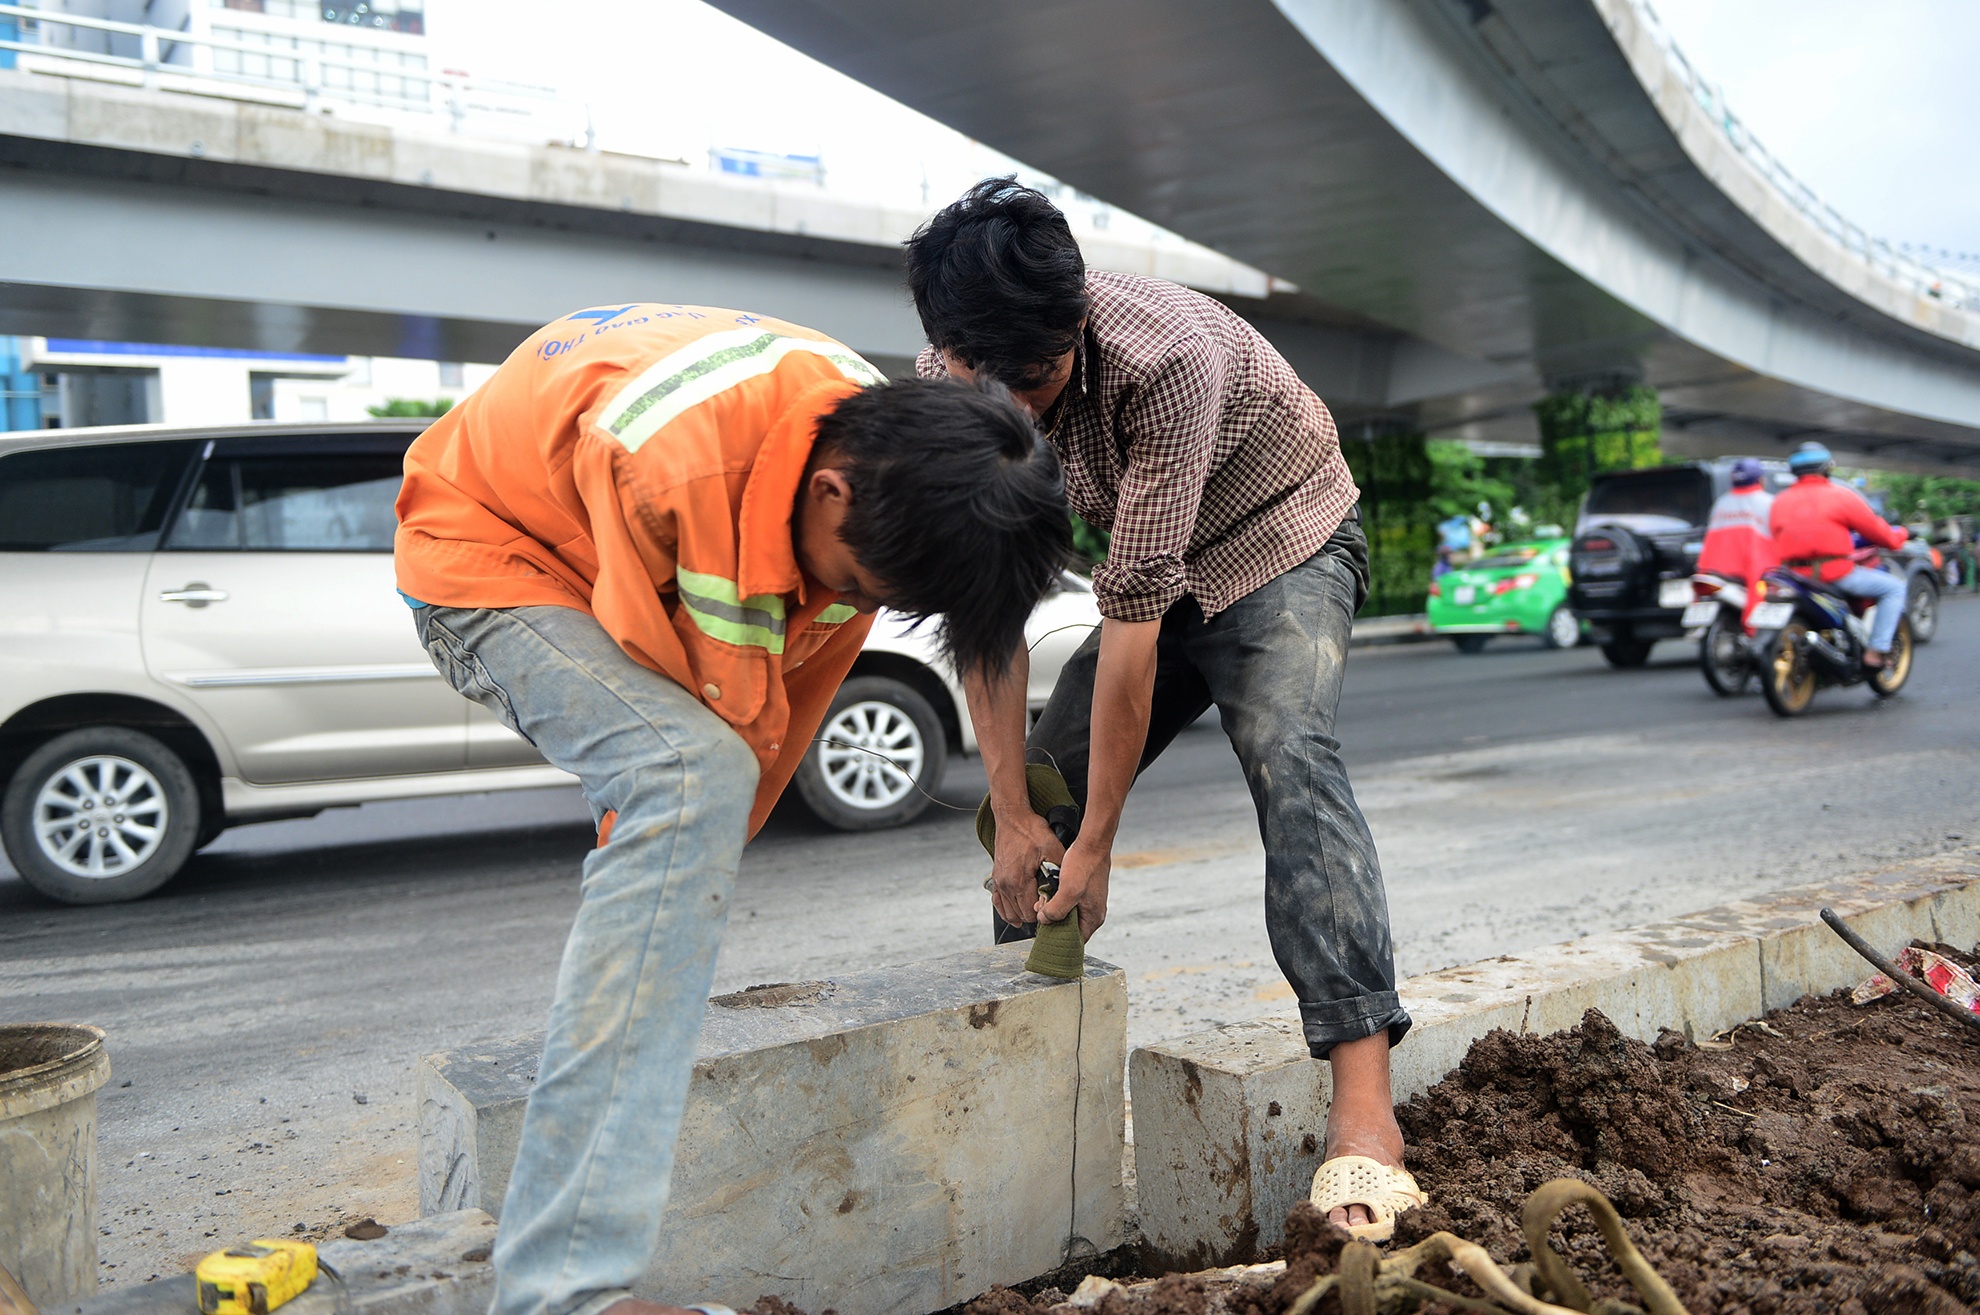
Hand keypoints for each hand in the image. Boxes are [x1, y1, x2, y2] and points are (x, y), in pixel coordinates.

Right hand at [989, 808, 1063, 927]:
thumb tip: (1064, 889)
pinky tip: (1016, 912)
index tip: (1053, 906)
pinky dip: (1006, 909)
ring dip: (1022, 914)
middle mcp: (1006, 884)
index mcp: (1019, 881)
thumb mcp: (1052, 848)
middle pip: (1020, 916)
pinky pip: (998, 902)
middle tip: (1048, 908)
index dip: (1043, 914)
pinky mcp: (996, 877)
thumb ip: (1058, 871)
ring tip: (1036, 912)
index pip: (1030, 913)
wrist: (1012, 817)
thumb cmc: (1031, 831)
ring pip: (1009, 912)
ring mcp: (999, 882)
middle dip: (1034, 915)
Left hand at [1038, 839, 1110, 937]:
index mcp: (1093, 918)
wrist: (1091, 844)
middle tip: (1041, 916)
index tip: (1044, 934)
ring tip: (1043, 904)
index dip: (1059, 939)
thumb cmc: (1084, 865)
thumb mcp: (1068, 891)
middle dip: (1053, 923)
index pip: (1076, 941)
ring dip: (1054, 911)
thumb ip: (1056, 910)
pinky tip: (1048, 894)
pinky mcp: (1083, 892)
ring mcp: (1089, 902)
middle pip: (1070, 928)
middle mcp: (1093, 912)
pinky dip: (1057, 901)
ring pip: (1067, 915)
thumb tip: (1044, 920)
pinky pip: (1068, 903)